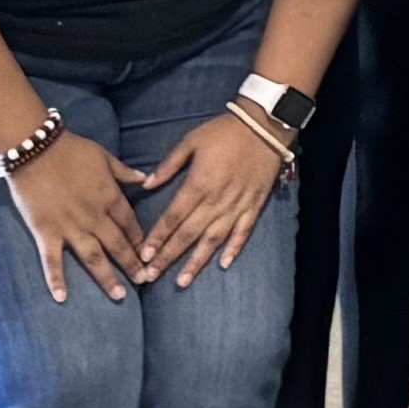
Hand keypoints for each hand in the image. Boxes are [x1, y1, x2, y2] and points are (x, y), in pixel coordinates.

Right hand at [7, 125, 147, 300]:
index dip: (140, 239)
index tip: (149, 252)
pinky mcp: (46, 233)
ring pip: (93, 258)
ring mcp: (70, 228)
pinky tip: (62, 297)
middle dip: (133, 264)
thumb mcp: (105, 157)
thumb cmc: (71, 150)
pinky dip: (56, 279)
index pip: (130, 224)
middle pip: (118, 245)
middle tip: (145, 281)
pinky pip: (52, 260)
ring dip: (107, 278)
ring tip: (119, 296)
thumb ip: (124, 172)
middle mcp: (94, 217)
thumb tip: (145, 178)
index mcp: (110, 197)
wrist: (35, 150)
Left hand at [126, 112, 288, 283]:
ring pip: (214, 239)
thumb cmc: (224, 132)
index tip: (143, 256)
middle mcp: (216, 200)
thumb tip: (146, 185)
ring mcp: (237, 205)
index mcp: (198, 184)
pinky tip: (224, 264)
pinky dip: (234, 249)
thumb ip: (168, 165)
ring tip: (182, 282)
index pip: (173, 217)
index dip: (157, 238)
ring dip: (197, 262)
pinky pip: (243, 231)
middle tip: (152, 277)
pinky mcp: (254, 205)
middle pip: (188, 234)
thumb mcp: (191, 141)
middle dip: (169, 257)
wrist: (264, 125)